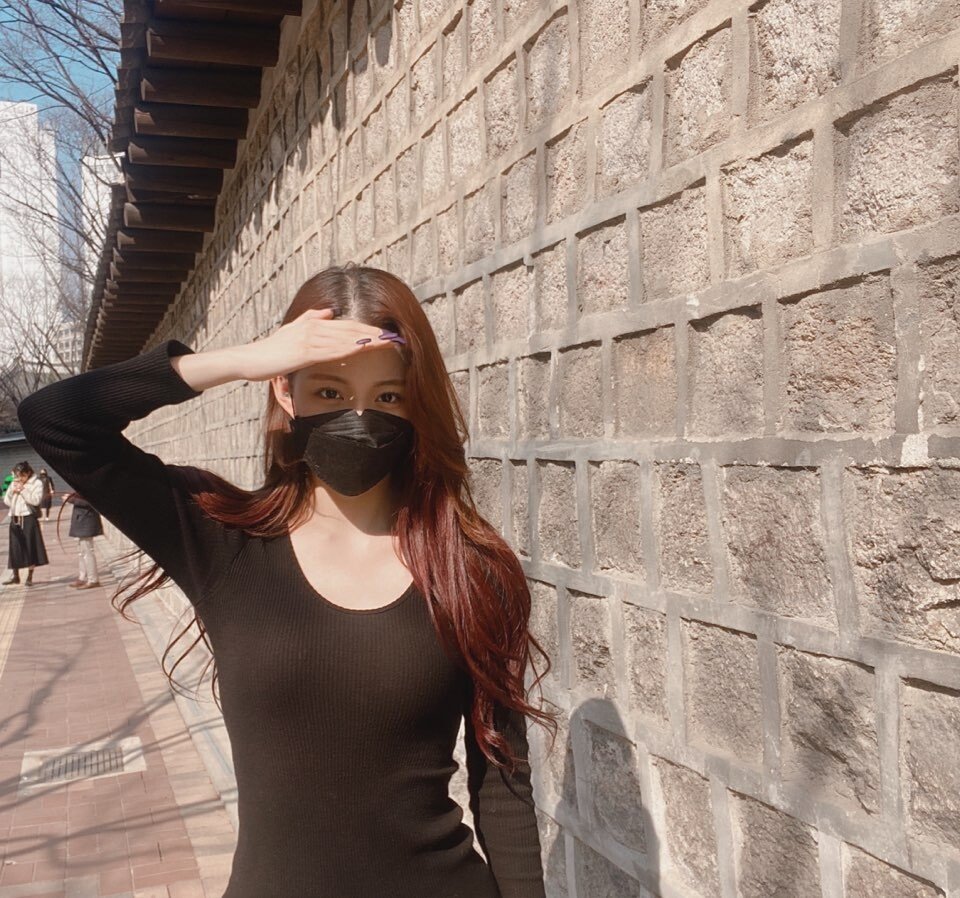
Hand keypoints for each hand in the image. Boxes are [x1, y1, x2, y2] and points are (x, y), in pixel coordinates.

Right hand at [236, 308, 405, 382]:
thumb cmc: (272, 350)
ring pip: (347, 339)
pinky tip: (365, 349)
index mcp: (315, 323)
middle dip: (376, 334)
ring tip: (389, 342)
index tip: (388, 334)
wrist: (251, 359)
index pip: (348, 326)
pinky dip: (352, 349)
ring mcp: (310, 339)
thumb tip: (328, 312)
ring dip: (370, 340)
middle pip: (352, 330)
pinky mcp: (305, 352)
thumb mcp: (292, 331)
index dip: (369, 329)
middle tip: (398, 337)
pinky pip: (334, 350)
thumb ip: (311, 320)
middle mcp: (315, 327)